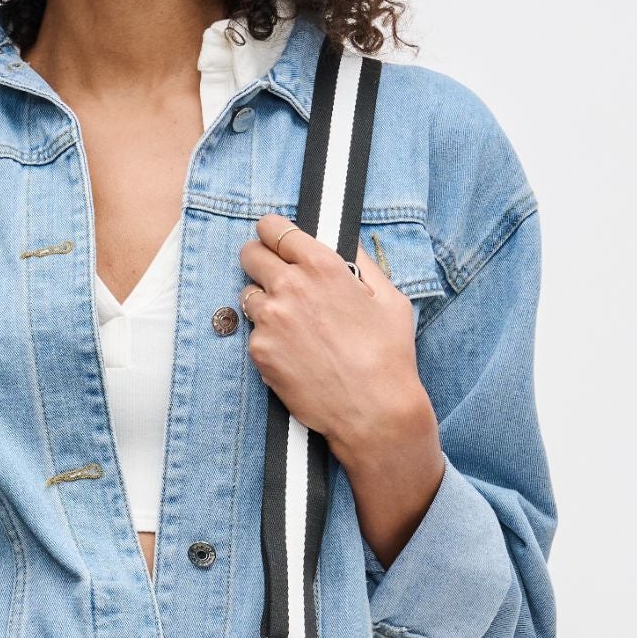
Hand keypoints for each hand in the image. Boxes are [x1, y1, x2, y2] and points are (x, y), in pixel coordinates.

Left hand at [237, 216, 444, 566]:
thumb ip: (361, 262)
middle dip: (259, 261)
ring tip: (291, 323)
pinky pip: (253, 333)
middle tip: (273, 275)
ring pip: (247, 295)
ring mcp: (270, 319)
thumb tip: (343, 240)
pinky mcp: (260, 350)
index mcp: (322, 265)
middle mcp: (289, 286)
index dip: (271, 231)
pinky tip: (294, 352)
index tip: (271, 237)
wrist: (373, 409)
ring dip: (263, 302)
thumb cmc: (388, 354)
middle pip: (249, 254)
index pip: (274, 228)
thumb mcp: (388, 297)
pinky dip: (268, 338)